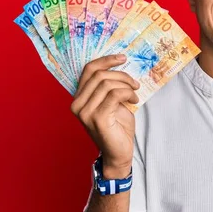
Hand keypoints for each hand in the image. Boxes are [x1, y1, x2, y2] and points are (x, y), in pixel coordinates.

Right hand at [71, 54, 139, 176]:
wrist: (119, 153)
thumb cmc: (117, 127)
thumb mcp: (112, 102)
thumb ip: (110, 87)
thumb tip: (120, 66)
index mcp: (79, 98)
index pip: (88, 70)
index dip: (106, 60)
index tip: (122, 58)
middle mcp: (78, 104)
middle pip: (99, 75)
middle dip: (121, 75)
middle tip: (135, 83)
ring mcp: (86, 112)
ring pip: (107, 84)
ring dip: (126, 86)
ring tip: (135, 94)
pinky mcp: (97, 118)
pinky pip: (114, 95)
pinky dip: (127, 93)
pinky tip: (133, 101)